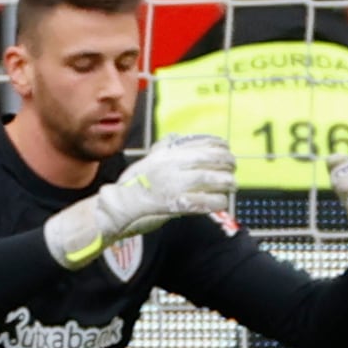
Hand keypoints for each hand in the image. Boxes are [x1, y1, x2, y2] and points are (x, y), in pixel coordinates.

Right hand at [43, 133, 236, 267]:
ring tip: (231, 186)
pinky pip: (201, 202)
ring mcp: (170, 184)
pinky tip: (220, 203)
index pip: (199, 143)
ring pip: (208, 180)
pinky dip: (214, 202)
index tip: (226, 149)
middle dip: (226, 164)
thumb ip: (163, 151)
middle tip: (233, 169)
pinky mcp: (172, 204)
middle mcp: (169, 165)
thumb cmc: (131, 187)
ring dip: (224, 183)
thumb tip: (177, 140)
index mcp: (164, 153)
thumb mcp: (147, 161)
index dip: (218, 146)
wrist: (114, 207)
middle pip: (208, 160)